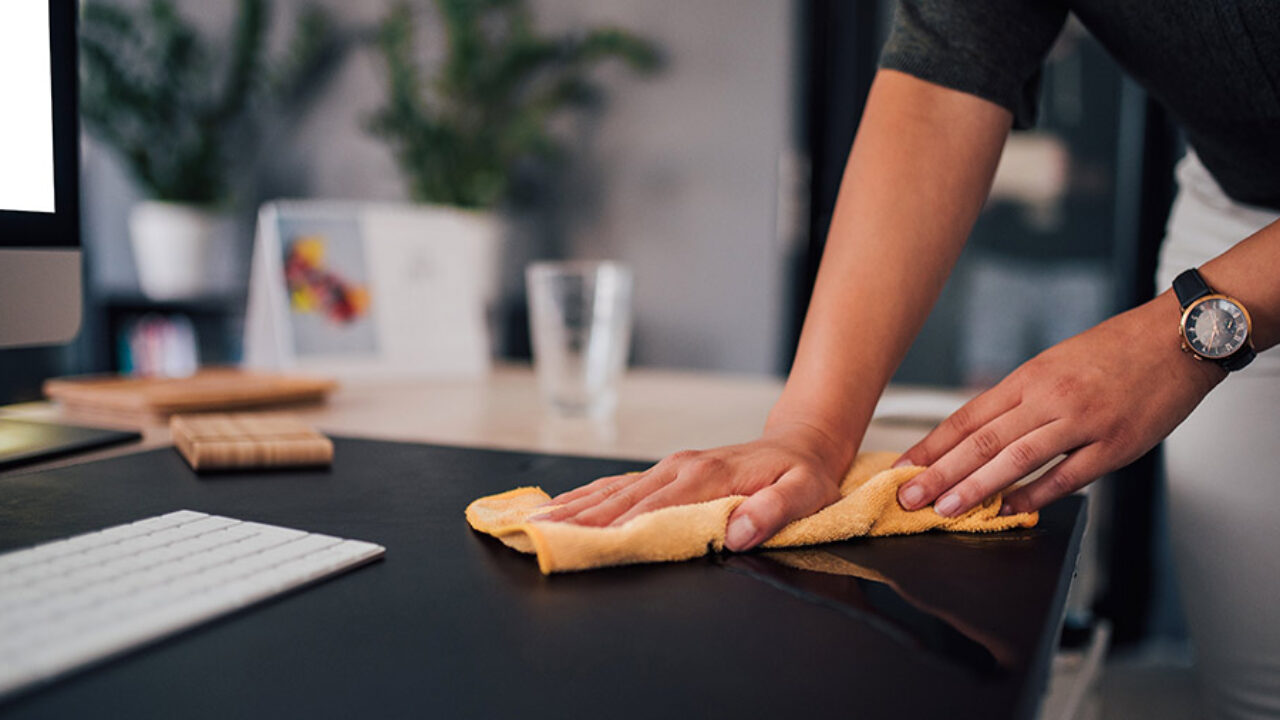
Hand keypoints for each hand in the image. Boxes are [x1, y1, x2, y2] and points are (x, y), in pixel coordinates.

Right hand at [535, 421, 852, 550]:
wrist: (802, 443)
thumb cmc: (803, 474)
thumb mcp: (805, 494)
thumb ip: (775, 512)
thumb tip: (738, 533)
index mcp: (707, 478)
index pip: (652, 511)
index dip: (613, 530)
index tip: (577, 544)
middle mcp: (680, 469)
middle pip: (619, 501)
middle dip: (576, 521)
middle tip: (536, 538)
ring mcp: (670, 468)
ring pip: (612, 491)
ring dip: (572, 508)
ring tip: (535, 522)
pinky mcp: (668, 472)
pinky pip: (620, 485)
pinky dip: (587, 496)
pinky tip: (563, 506)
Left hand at [894, 293, 1224, 516]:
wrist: (1178, 336)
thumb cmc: (1116, 350)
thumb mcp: (1055, 363)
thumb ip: (1021, 399)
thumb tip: (982, 435)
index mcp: (1029, 377)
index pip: (967, 416)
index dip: (931, 445)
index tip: (902, 467)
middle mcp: (1049, 397)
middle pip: (982, 440)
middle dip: (939, 472)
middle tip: (908, 497)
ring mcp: (1082, 422)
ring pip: (1017, 458)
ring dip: (976, 487)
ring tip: (945, 510)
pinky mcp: (1116, 444)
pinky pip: (1068, 476)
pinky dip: (1036, 496)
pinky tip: (1010, 511)